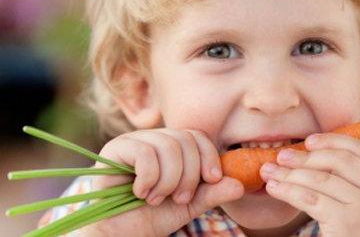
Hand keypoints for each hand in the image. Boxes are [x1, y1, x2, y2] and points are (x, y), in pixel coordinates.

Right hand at [77, 128, 243, 235]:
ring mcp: (133, 140)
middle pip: (185, 140)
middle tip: (178, 198)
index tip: (212, 180)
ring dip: (168, 180)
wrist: (120, 234)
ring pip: (167, 146)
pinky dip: (149, 178)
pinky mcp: (115, 149)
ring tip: (157, 199)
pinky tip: (140, 192)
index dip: (209, 156)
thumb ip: (212, 193)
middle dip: (188, 175)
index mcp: (172, 146)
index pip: (197, 136)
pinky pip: (145, 153)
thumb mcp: (189, 205)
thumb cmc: (152, 217)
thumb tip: (239, 184)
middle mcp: (153, 138)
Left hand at [260, 133, 359, 236]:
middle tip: (282, 156)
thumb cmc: (353, 235)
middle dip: (306, 156)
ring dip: (290, 173)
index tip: (309, 141)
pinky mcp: (347, 222)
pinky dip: (288, 190)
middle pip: (340, 160)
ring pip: (321, 179)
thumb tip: (307, 152)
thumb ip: (345, 180)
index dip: (333, 141)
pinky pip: (311, 199)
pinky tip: (273, 188)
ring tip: (269, 172)